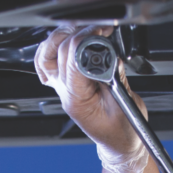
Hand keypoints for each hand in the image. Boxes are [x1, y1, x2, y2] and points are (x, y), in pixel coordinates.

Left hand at [34, 24, 146, 159]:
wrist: (119, 142)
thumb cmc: (123, 130)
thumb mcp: (126, 105)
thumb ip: (117, 79)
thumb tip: (111, 56)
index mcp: (77, 100)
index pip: (73, 62)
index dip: (87, 41)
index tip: (103, 33)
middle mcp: (65, 93)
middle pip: (60, 52)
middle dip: (80, 34)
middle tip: (100, 31)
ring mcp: (62, 88)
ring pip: (46, 55)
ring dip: (63, 37)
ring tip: (84, 32)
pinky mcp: (65, 83)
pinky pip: (48, 61)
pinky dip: (55, 45)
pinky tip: (70, 39)